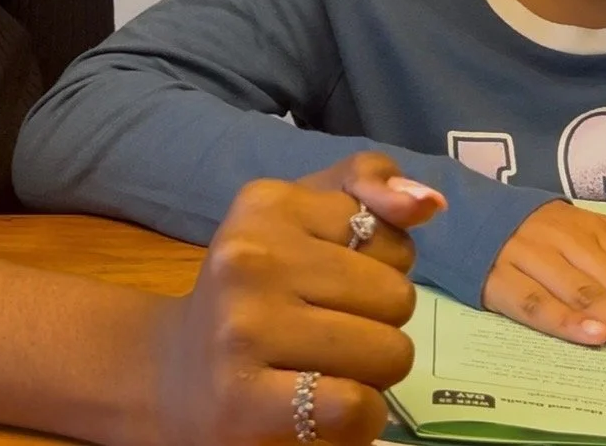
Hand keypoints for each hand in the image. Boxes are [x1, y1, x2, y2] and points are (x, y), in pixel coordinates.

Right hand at [141, 153, 443, 445]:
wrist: (176, 375)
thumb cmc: (257, 292)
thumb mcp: (304, 218)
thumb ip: (368, 187)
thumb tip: (429, 203)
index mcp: (266, 204)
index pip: (394, 239)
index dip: (377, 270)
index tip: (327, 282)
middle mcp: (249, 259)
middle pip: (397, 298)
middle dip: (376, 324)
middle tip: (323, 332)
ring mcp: (244, 329)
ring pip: (388, 353)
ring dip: (369, 374)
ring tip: (320, 368)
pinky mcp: (246, 400)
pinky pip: (358, 407)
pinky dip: (358, 418)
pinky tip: (321, 408)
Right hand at [481, 202, 605, 360]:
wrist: (458, 215)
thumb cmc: (526, 230)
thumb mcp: (576, 226)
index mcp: (586, 228)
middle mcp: (563, 241)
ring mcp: (530, 259)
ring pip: (584, 294)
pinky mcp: (498, 280)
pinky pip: (535, 304)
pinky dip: (566, 320)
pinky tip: (595, 336)